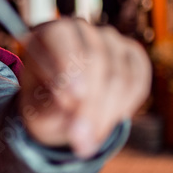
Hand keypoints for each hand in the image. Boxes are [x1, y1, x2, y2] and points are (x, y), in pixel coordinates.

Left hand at [17, 19, 150, 157]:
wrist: (62, 108)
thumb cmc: (43, 105)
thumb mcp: (35, 112)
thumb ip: (48, 108)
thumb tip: (72, 105)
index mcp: (47, 34)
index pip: (61, 39)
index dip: (69, 66)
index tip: (74, 98)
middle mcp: (80, 29)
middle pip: (95, 59)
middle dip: (90, 104)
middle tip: (80, 141)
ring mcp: (110, 39)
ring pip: (119, 75)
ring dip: (106, 114)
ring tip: (88, 142)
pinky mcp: (133, 55)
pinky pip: (137, 82)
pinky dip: (124, 108)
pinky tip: (104, 126)